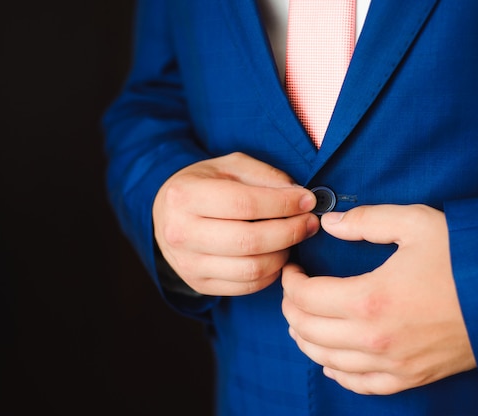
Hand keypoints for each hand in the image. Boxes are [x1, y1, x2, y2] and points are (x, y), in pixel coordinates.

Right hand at [153, 152, 319, 295]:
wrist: (167, 213)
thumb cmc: (204, 184)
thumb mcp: (229, 166)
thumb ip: (264, 176)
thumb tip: (300, 197)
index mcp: (184, 195)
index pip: (244, 204)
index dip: (283, 204)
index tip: (308, 200)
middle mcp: (180, 233)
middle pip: (249, 241)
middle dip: (290, 232)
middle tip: (310, 223)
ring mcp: (187, 263)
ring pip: (251, 269)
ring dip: (284, 255)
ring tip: (294, 238)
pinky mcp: (198, 284)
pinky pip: (246, 286)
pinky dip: (271, 273)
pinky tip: (277, 255)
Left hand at [281, 204, 475, 394]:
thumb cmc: (466, 257)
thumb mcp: (416, 224)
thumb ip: (366, 220)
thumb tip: (330, 224)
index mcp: (369, 299)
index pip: (304, 297)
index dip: (289, 280)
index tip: (293, 267)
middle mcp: (374, 339)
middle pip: (307, 330)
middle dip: (291, 307)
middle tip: (294, 289)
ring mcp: (391, 363)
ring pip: (325, 360)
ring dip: (304, 338)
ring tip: (303, 318)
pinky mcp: (409, 377)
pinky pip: (359, 384)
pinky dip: (336, 371)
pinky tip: (331, 358)